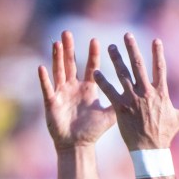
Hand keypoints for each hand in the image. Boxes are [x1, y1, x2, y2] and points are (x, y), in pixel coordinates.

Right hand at [38, 31, 115, 150]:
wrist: (77, 146)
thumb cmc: (92, 132)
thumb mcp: (108, 116)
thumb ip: (119, 103)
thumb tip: (136, 94)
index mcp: (88, 88)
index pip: (90, 67)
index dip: (92, 54)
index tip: (95, 40)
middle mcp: (74, 87)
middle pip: (71, 64)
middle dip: (69, 48)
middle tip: (67, 32)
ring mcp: (62, 94)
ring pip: (59, 71)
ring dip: (57, 57)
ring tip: (56, 43)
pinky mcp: (51, 103)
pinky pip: (47, 89)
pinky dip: (44, 79)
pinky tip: (41, 67)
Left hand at [94, 33, 178, 150]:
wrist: (150, 150)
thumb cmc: (165, 134)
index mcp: (160, 93)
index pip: (160, 68)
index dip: (158, 53)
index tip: (155, 40)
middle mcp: (146, 93)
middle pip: (138, 66)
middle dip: (132, 49)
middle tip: (126, 35)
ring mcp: (132, 100)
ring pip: (122, 75)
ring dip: (116, 59)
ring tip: (111, 47)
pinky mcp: (121, 108)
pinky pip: (110, 92)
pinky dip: (103, 82)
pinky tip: (96, 72)